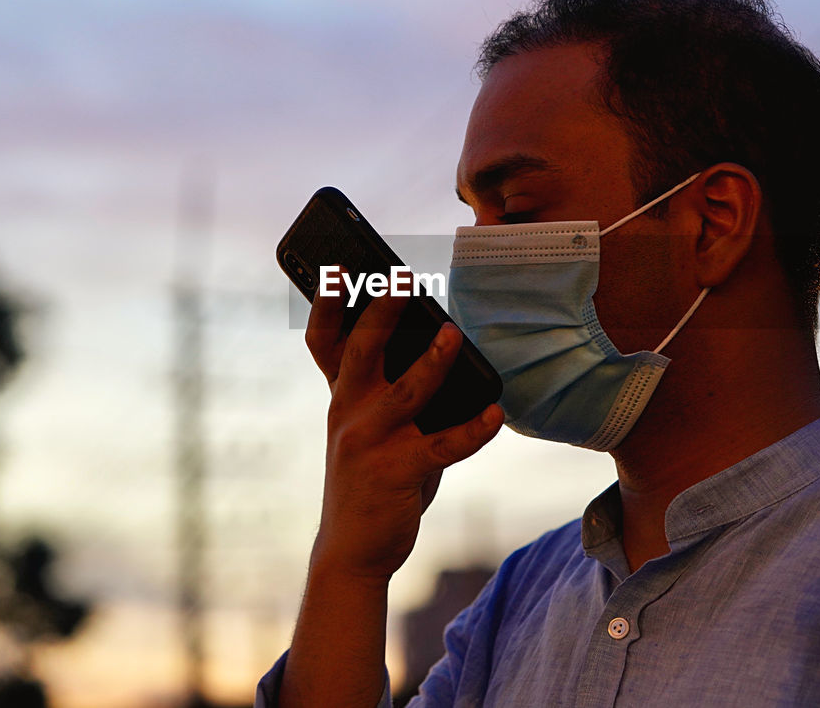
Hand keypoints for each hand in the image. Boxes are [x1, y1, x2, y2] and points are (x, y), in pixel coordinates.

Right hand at [304, 279, 503, 580]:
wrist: (351, 551)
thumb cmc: (369, 482)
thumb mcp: (367, 433)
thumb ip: (391, 396)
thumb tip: (441, 351)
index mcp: (341, 400)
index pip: (324, 343)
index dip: (327, 303)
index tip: (338, 268)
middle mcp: (349, 414)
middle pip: (361, 351)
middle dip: (381, 311)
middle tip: (405, 281)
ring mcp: (371, 443)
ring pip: (406, 391)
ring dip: (433, 361)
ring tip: (455, 334)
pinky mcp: (398, 472)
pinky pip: (445, 445)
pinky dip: (474, 429)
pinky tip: (495, 415)